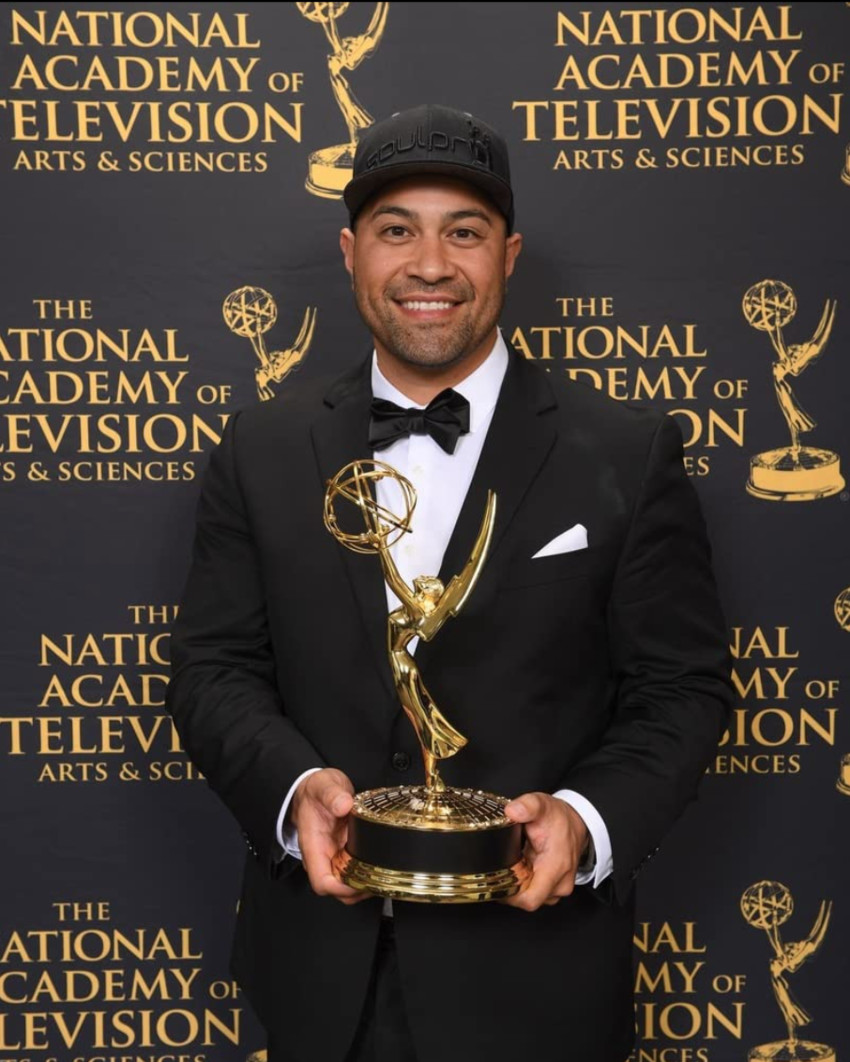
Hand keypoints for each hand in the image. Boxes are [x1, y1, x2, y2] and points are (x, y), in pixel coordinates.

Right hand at [289, 768, 369, 903]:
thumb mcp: (324, 785)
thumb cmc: (316, 791)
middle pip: (337, 890)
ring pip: (347, 885)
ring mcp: (333, 857)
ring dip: (364, 885)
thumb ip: (332, 794)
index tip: (361, 879)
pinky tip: (380, 866)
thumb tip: (343, 805)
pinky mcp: (343, 854)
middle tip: (380, 878)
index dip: (342, 888)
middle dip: (358, 890)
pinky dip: (366, 874)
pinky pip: (354, 873)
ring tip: (383, 874)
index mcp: (313, 847)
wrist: (315, 789)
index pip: (322, 882)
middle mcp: (322, 857)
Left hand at [501, 793, 588, 911]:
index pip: (530, 899)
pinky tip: (521, 868)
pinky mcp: (556, 888)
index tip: (497, 881)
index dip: (509, 897)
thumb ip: (527, 806)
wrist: (576, 822)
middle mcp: (560, 883)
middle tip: (502, 867)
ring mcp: (559, 888)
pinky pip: (535, 893)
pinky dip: (525, 883)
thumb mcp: (541, 804)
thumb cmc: (559, 817)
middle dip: (511, 888)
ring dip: (518, 885)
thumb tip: (512, 811)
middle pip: (527, 900)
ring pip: (531, 898)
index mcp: (556, 867)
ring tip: (514, 864)